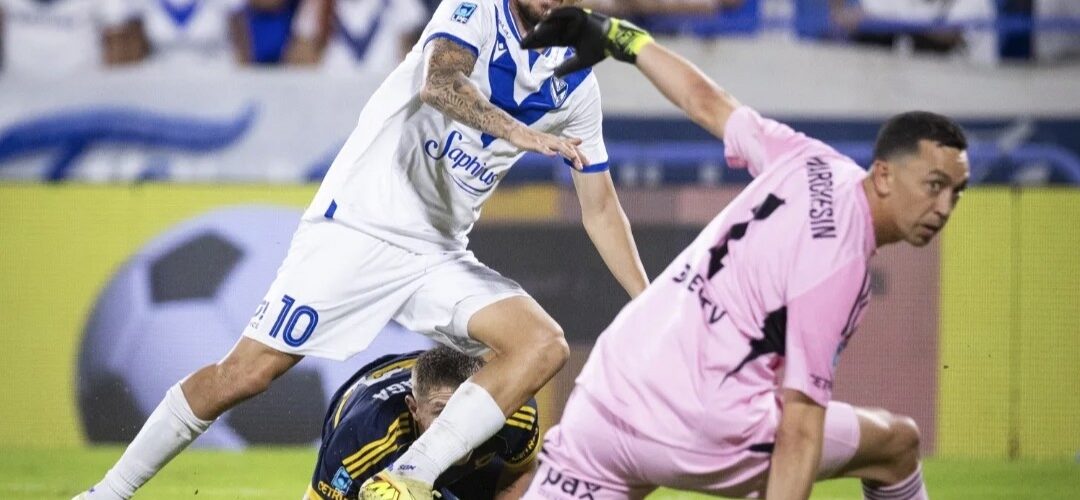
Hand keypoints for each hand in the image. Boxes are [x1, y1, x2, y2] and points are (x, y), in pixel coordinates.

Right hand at [509, 127, 584, 168]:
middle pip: (568, 148)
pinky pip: (542, 148)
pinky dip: (547, 151)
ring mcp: (544, 142)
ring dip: (567, 152)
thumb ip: (566, 142)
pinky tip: (553, 155)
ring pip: (558, 146)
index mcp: (557, 141)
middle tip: (587, 164)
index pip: (571, 148)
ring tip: (575, 159)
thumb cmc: (534, 138)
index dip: (580, 154)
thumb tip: (580, 141)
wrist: (516, 132)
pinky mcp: (534, 144)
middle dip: (577, 155)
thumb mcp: (552, 142)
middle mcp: (552, 140)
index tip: (589, 163)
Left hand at [520, 7, 653, 76]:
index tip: (522, 47)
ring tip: (532, 32)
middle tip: (521, 41)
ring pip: (554, 23)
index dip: (535, 43)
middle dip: (534, 36)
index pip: (548, 40)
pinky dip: (556, 13)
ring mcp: (573, 21)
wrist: (613, 41)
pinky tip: (545, 17)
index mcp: (568, 38)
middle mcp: (568, 28)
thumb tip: (555, 75)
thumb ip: (568, 67)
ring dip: (543, 26)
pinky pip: (565, 12)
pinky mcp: (579, 14)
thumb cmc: (599, 50)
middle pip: (548, 31)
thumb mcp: (581, 61)